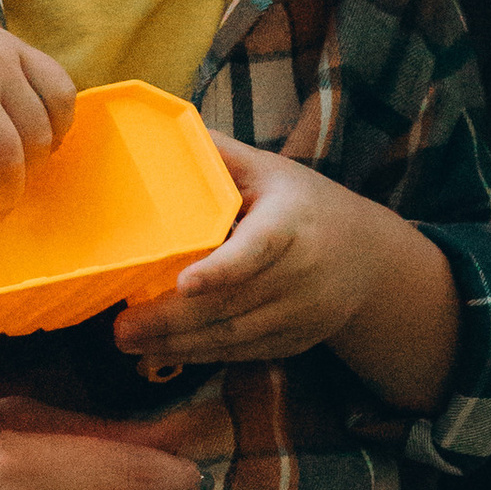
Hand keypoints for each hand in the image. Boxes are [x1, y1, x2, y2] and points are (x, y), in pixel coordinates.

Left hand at [114, 140, 456, 404]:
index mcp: (293, 223)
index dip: (223, 268)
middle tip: (121, 328)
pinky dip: (201, 357)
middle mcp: (302, 274)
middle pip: (233, 303)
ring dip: (178, 346)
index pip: (258, 248)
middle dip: (172, 320)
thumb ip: (221, 156)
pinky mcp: (297, 341)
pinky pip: (243, 354)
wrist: (369, 256)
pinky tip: (162, 354)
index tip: (187, 283)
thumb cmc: (305, 204)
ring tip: (130, 342)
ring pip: (234, 336)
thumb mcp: (271, 171)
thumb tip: (167, 132)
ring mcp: (302, 313)